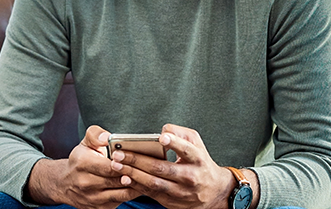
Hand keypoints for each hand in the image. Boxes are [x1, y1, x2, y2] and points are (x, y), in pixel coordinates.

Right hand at [26, 125, 141, 208]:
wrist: (65, 184)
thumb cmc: (80, 161)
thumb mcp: (84, 143)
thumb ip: (95, 135)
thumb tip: (106, 137)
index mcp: (82, 164)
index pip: (109, 167)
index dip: (124, 164)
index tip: (136, 160)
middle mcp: (85, 183)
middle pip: (117, 181)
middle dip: (134, 175)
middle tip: (149, 169)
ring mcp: (92, 198)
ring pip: (122, 194)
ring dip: (136, 187)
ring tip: (146, 178)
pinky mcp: (99, 208)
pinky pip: (120, 202)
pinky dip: (131, 195)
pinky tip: (138, 187)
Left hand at [109, 124, 256, 208]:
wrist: (213, 193)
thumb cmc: (200, 163)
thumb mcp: (197, 144)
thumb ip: (181, 133)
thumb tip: (163, 130)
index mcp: (198, 159)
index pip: (186, 150)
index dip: (174, 143)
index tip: (161, 138)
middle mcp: (190, 176)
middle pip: (161, 168)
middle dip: (138, 160)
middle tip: (119, 153)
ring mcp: (181, 192)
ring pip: (153, 183)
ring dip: (132, 173)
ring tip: (116, 164)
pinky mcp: (172, 202)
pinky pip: (151, 193)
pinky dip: (136, 185)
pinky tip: (124, 177)